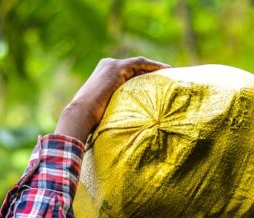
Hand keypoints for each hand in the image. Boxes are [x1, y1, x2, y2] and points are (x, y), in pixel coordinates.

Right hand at [55, 56, 169, 141]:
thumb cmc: (93, 117)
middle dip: (152, 70)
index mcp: (106, 73)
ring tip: (170, 72)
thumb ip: (120, 104)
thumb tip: (132, 117)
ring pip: (139, 63)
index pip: (130, 71)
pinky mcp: (116, 68)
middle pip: (136, 66)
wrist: (82, 113)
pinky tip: (165, 69)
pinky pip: (140, 63)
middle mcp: (108, 65)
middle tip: (169, 75)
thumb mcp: (110, 107)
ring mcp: (112, 65)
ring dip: (155, 67)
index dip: (145, 74)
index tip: (159, 80)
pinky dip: (153, 65)